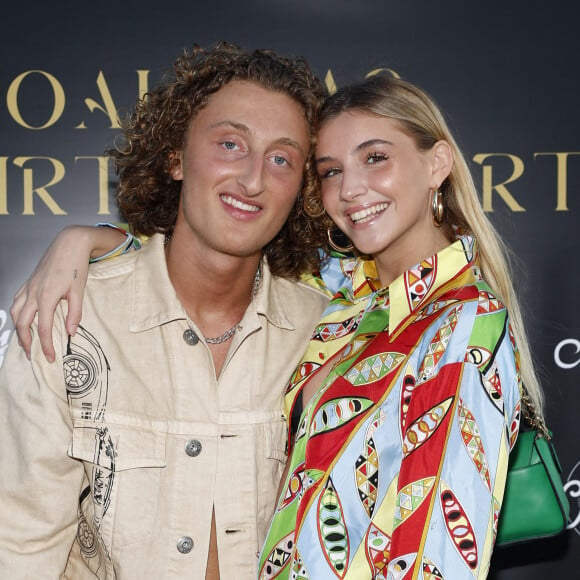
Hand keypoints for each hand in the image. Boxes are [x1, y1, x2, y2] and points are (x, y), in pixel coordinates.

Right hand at [10, 225, 125, 361]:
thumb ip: (75, 313)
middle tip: (34, 355)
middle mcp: (33, 292)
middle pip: (22, 323)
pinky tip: (23, 320)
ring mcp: (29, 286)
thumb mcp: (79, 290)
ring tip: (26, 342)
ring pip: (16, 313)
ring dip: (19, 329)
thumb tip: (70, 332)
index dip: (45, 345)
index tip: (51, 357)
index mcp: (47, 296)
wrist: (70, 243)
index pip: (42, 327)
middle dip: (26, 342)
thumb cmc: (76, 265)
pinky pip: (17, 301)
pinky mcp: (29, 282)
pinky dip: (17, 314)